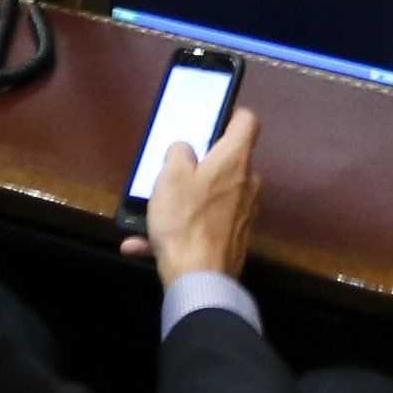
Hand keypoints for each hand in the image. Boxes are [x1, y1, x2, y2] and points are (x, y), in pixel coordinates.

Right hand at [124, 103, 261, 286]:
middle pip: (228, 162)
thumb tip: (185, 150)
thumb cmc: (185, 219)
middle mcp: (247, 183)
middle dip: (202, 164)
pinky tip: (145, 243)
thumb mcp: (170, 177)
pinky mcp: (235, 239)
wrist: (199, 279)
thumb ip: (178, 153)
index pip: (247, 121)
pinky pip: (204, 225)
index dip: (230, 114)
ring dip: (185, 202)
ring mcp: (244, 213)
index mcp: (235, 160)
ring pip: (212, 197)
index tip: (212, 118)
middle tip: (174, 170)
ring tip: (151, 214)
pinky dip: (181, 230)